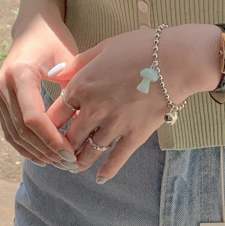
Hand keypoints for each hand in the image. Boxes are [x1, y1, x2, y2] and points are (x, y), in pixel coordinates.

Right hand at [0, 14, 79, 167]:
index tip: (71, 152)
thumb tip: (84, 124)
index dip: (52, 139)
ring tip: (59, 164)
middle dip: (46, 151)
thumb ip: (74, 89)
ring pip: (14, 134)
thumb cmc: (55, 40)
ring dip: (36, 153)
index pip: (33, 118)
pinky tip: (44, 158)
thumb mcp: (68, 59)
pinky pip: (9, 131)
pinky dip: (25, 147)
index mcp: (20, 73)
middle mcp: (2, 84)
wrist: (33, 26)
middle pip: (23, 130)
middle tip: (69, 164)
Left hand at [45, 24, 220, 180]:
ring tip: (74, 167)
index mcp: (81, 87)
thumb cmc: (140, 47)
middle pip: (68, 138)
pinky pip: (117, 159)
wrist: (176, 60)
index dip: (48, 124)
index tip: (49, 130)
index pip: (54, 114)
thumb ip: (76, 63)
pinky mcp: (135, 135)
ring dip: (78, 162)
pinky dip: (107, 171)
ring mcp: (114, 125)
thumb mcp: (103, 47)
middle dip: (61, 148)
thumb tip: (53, 75)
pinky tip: (101, 178)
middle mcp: (93, 110)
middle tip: (58, 154)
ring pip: (88, 152)